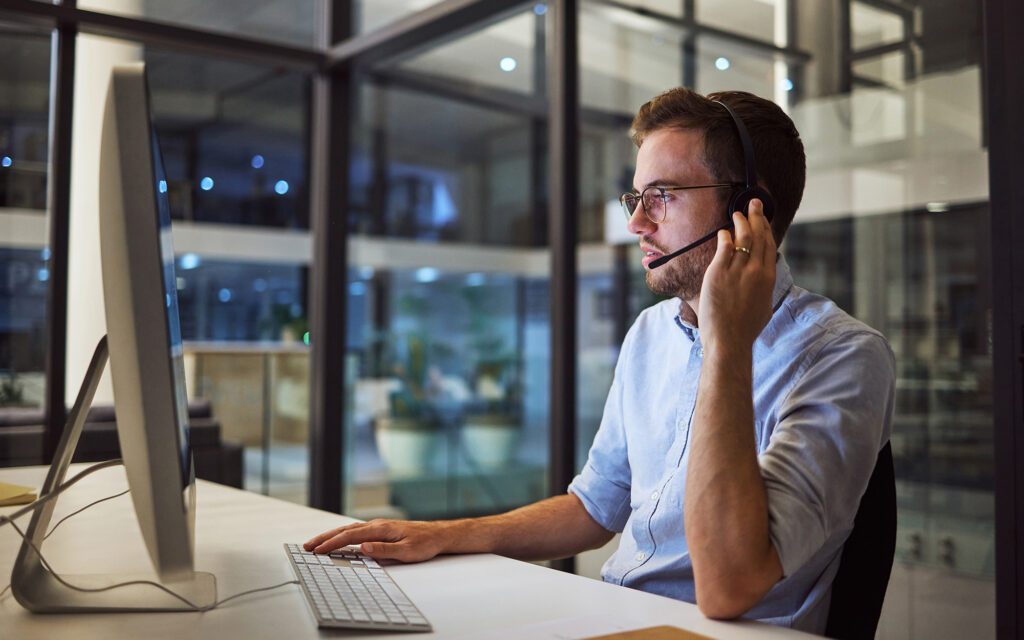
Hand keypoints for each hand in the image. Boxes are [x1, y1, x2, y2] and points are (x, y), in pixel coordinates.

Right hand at [304, 519, 448, 562]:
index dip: (332, 543)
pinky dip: (342, 534)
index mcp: (381, 529)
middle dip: (325, 538)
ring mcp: (377, 526)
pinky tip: (337, 539)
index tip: (318, 550)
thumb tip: (362, 548)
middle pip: (345, 530)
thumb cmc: (424, 543)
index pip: (350, 536)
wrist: (437, 535)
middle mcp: (377, 525)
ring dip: (331, 536)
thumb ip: (384, 550)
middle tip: (307, 546)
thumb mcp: (406, 551)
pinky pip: (356, 531)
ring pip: (349, 529)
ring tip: (316, 543)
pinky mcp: (380, 530)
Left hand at [698, 199, 776, 355]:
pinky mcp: (719, 272)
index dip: (766, 227)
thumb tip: (764, 276)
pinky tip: (723, 231)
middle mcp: (756, 271)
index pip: (769, 245)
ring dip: (741, 222)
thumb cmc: (745, 328)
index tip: (763, 217)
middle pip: (759, 236)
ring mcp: (738, 271)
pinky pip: (723, 247)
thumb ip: (764, 287)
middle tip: (754, 203)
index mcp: (768, 278)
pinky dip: (724, 236)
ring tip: (737, 213)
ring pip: (743, 238)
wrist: (729, 340)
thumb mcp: (764, 305)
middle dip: (757, 217)